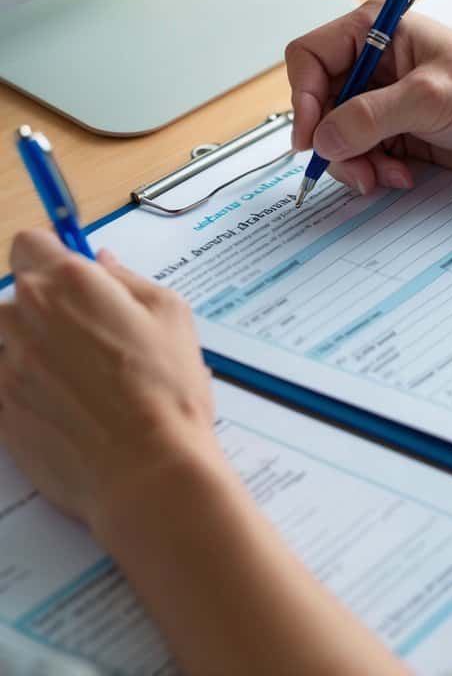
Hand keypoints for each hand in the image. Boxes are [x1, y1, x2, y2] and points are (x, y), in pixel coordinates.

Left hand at [0, 231, 218, 537]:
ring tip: (69, 375)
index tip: (70, 274)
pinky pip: (1, 383)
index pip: (29, 243)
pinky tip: (63, 408)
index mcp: (71, 284)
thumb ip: (128, 280)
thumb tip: (103, 264)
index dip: (51, 255)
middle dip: (41, 306)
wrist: (148, 471)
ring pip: (3, 339)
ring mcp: (7, 367)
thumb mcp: (171, 314)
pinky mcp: (0, 412)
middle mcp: (28, 318)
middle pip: (12, 294)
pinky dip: (24, 389)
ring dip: (26, 346)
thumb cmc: (167, 390)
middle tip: (82, 333)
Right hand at [287, 3, 451, 192]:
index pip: (309, 56)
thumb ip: (371, 117)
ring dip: (354, 161)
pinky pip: (358, 154)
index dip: (302, 96)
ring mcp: (381, 98)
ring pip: (334, 134)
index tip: (311, 136)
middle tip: (356, 168)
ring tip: (385, 175)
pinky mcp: (393, 130)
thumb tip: (323, 138)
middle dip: (332, 140)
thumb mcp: (430, 98)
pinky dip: (371, 170)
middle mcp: (372, 62)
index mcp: (377, 30)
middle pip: (316, 102)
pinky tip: (401, 175)